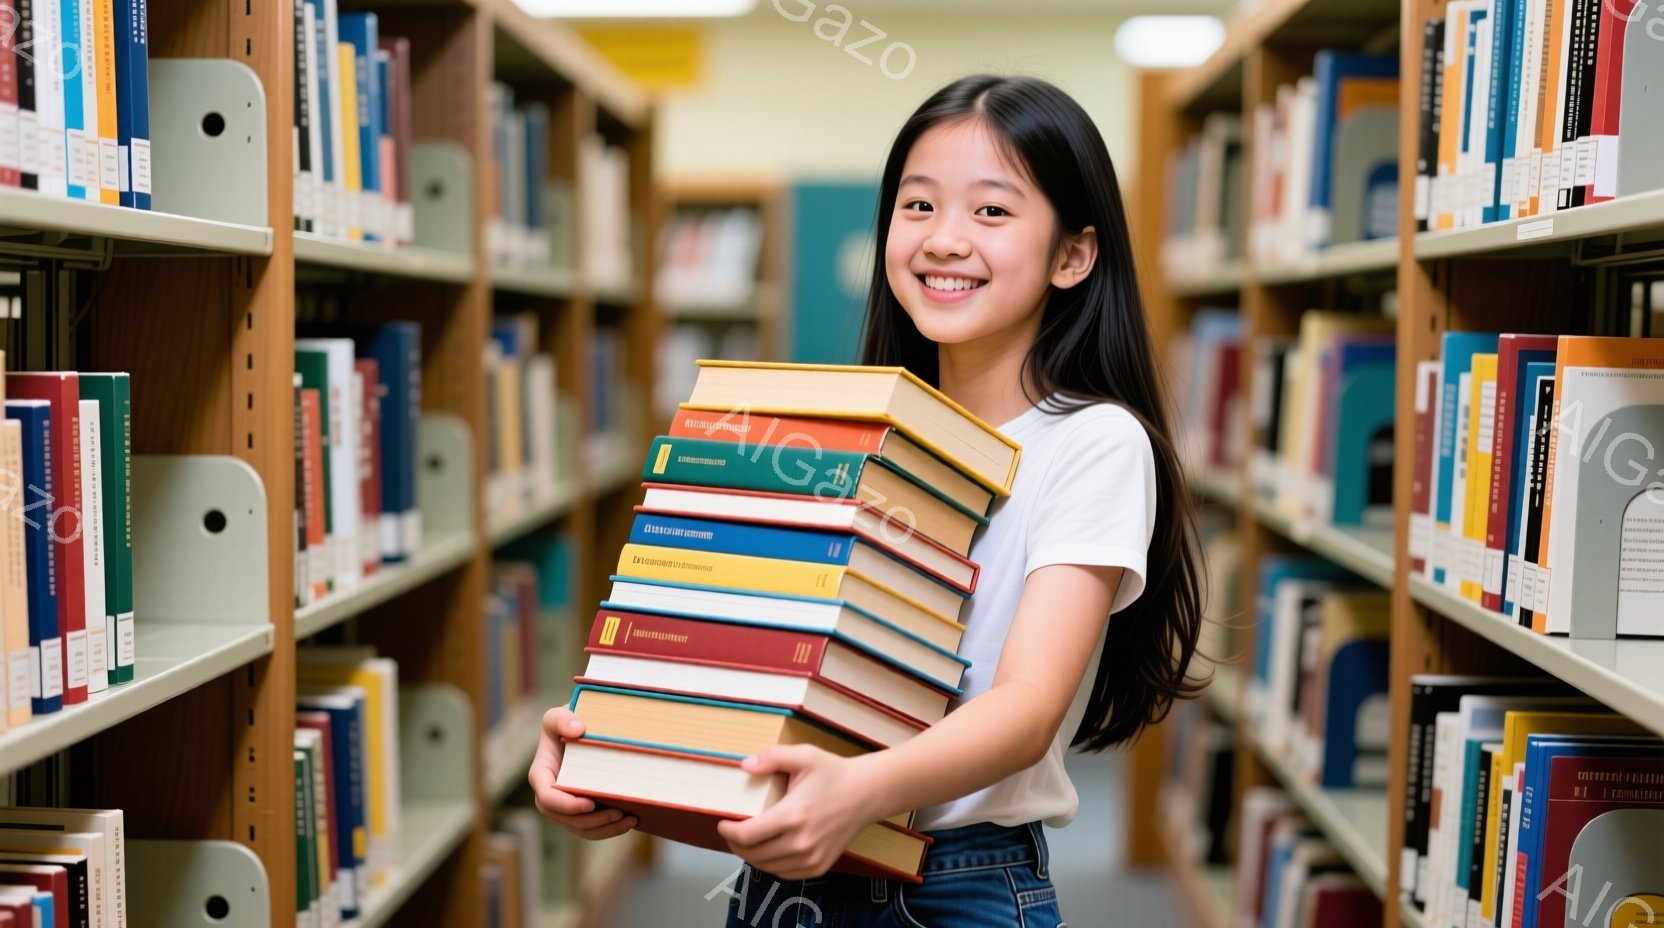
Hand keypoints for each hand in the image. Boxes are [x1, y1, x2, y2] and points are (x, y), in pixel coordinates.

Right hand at [528, 707, 637, 839]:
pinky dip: (610, 829)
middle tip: (619, 812)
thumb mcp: (558, 714)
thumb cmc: (568, 722)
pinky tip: (630, 820)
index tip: (590, 803)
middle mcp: (549, 795)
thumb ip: (562, 719)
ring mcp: (565, 806)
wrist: (581, 730)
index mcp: (541, 775)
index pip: (547, 797)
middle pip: (565, 818)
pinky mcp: (581, 812)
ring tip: (629, 819)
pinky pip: (592, 828)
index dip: (567, 805)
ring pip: (581, 828)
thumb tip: (576, 729)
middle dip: (592, 821)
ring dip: (605, 828)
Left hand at [715, 745, 880, 879]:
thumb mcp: (804, 755)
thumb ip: (773, 757)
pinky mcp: (819, 866)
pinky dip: (770, 865)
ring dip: (751, 856)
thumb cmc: (834, 773)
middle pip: (753, 855)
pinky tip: (767, 850)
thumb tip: (745, 766)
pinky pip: (784, 873)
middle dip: (735, 845)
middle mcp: (801, 842)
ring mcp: (811, 858)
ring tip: (745, 842)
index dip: (728, 832)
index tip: (722, 823)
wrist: (867, 793)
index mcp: (793, 816)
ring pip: (767, 867)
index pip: (747, 836)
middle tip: (731, 832)